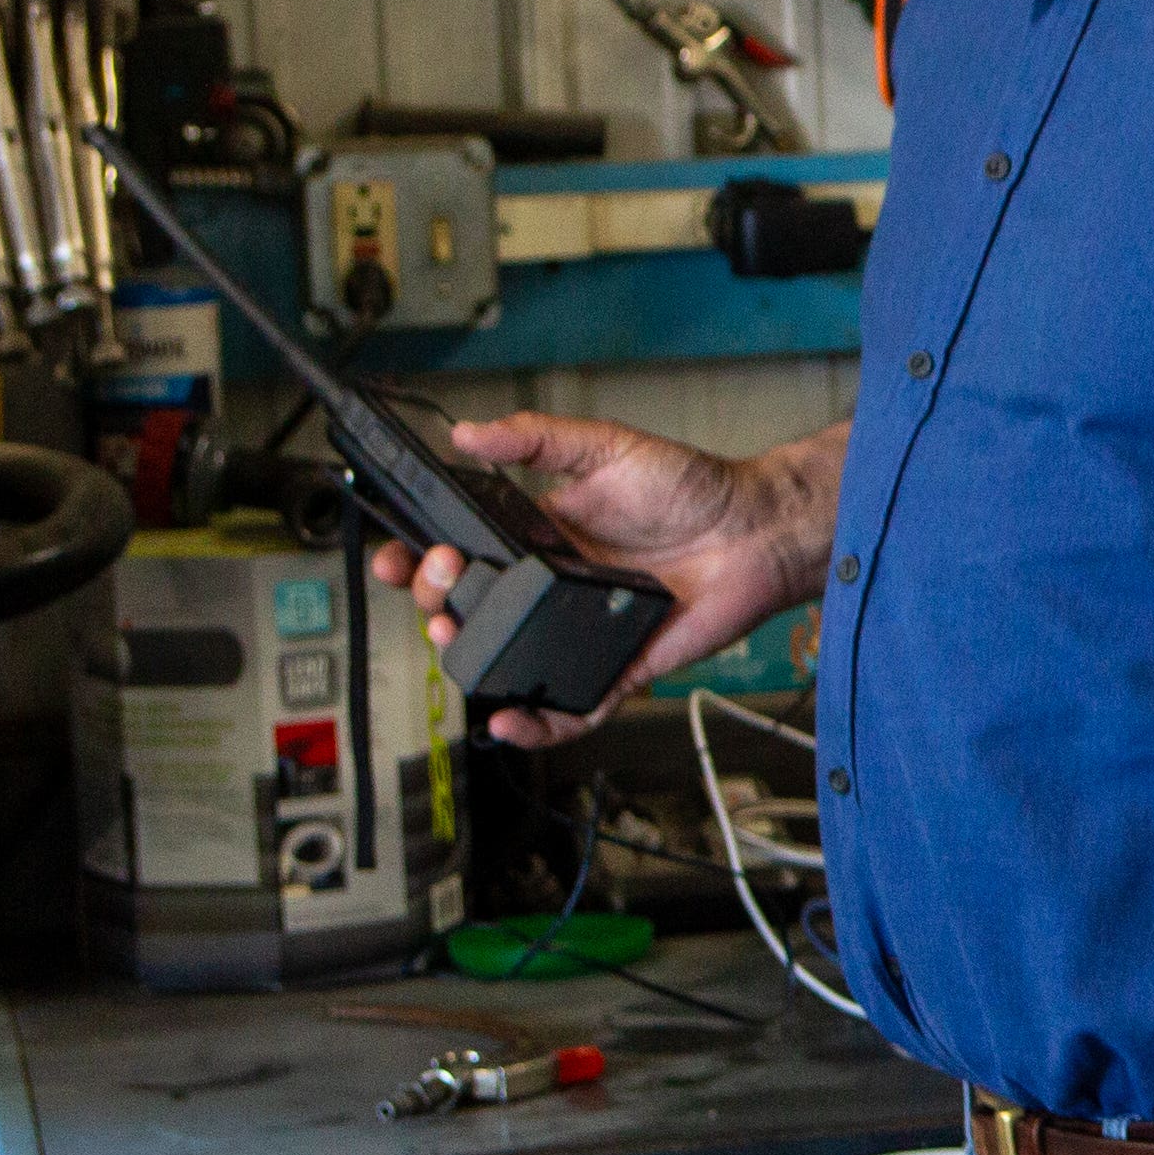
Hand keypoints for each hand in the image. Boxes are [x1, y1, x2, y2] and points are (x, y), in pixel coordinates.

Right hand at [391, 411, 817, 745]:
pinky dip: (537, 722)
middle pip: (471, 609)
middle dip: (435, 600)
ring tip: (451, 635)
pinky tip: (505, 717)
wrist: (756, 526)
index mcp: (540, 539)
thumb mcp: (606, 448)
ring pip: (507, 660)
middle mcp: (552, 589)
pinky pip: (572, 706)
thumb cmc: (691, 487)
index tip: (397, 555)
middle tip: (436, 582)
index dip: (421, 560)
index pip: (463, 555)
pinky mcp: (617, 666)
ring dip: (468, 658)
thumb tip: (467, 432)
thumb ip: (537, 439)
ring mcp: (579, 631)